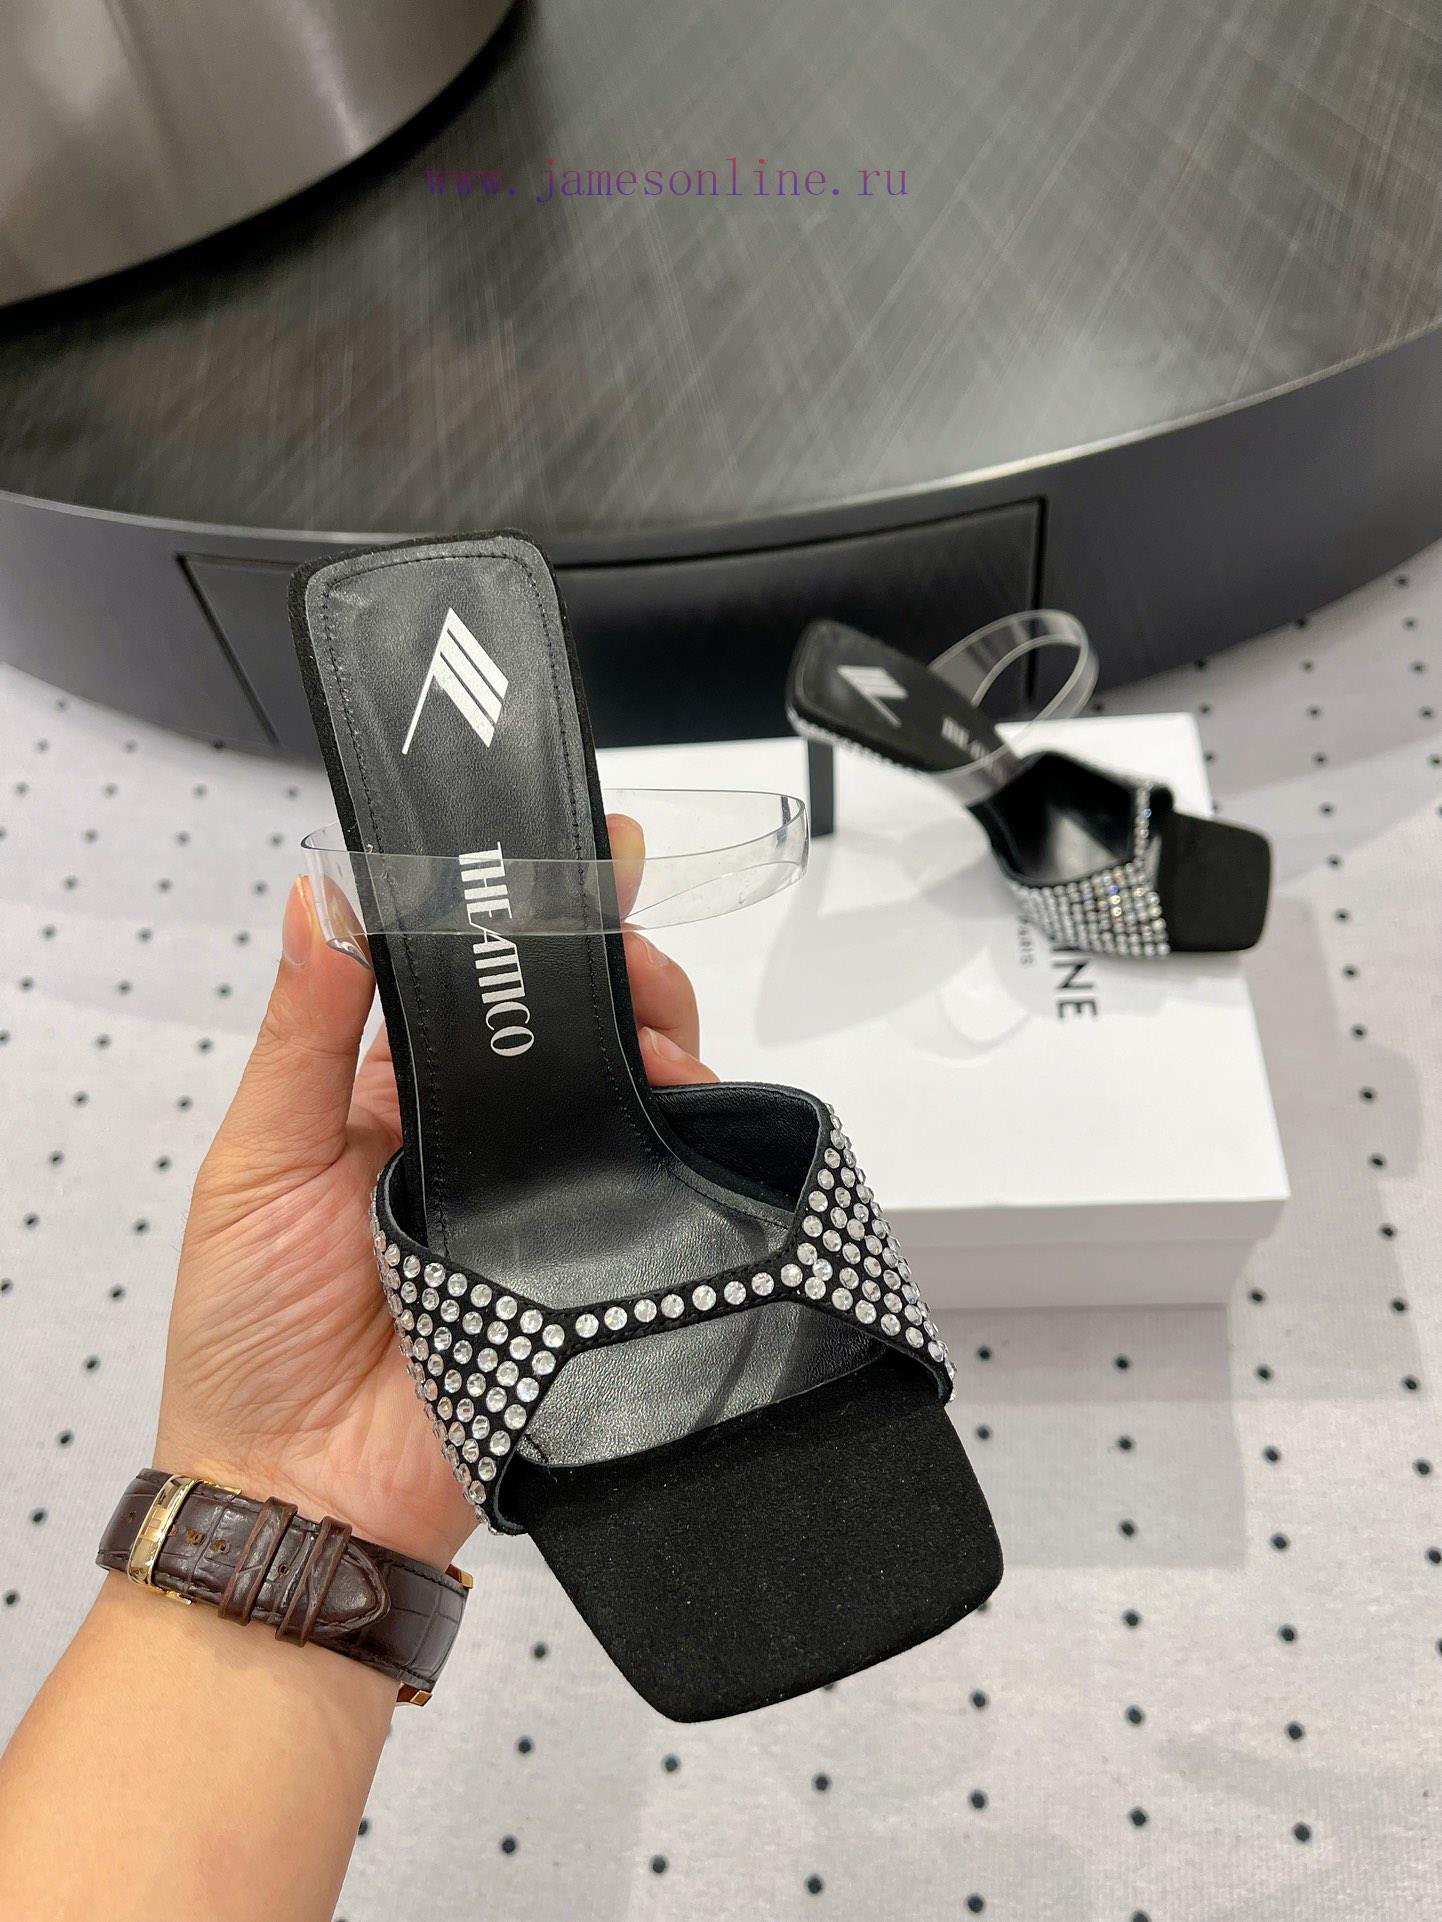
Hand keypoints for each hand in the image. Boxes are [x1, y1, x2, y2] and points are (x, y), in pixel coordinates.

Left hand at [156, 819, 714, 1567]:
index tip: (582, 849)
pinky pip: (656, 1180)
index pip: (475, 978)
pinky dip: (680, 1129)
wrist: (306, 1498)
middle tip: (625, 943)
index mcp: (394, 1093)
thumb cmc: (251, 1338)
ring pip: (628, 1087)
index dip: (527, 912)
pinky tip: (676, 1101)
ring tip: (651, 1023)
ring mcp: (547, 1194)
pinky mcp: (598, 1258)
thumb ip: (301, 1031)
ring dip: (655, 1035)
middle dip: (614, 964)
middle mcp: (481, 1135)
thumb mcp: (255, 1162)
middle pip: (571, 1021)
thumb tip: (321, 895)